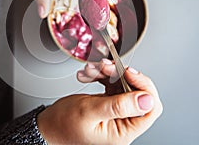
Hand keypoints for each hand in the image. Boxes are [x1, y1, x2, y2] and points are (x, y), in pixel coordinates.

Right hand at [37, 61, 162, 144]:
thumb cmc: (64, 124)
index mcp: (123, 131)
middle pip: (135, 92)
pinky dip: (102, 76)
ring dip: (109, 73)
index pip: (149, 108)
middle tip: (106, 66)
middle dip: (121, 75)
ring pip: (123, 85)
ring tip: (93, 70)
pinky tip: (91, 75)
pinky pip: (112, 85)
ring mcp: (116, 112)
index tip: (129, 72)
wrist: (49, 124)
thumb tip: (146, 100)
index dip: (143, 86)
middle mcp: (123, 122)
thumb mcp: (90, 112)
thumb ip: (118, 106)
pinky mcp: (108, 103)